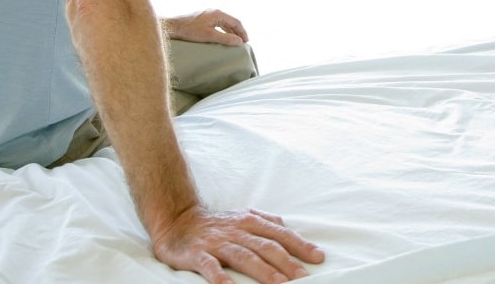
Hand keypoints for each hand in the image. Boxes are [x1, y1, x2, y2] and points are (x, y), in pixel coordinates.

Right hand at [151, 206, 324, 283]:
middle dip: (287, 263)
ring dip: (263, 271)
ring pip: (244, 256)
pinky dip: (220, 278)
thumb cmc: (216, 224)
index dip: (300, 245)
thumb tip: (287, 227)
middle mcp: (236, 231)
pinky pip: (210, 267)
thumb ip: (266, 221)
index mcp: (250, 221)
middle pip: (266, 247)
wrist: (176, 220)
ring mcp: (217, 243)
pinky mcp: (197, 254)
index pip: (280, 234)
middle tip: (303, 278)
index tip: (318, 258)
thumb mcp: (243, 216)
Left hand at [163, 9, 248, 45]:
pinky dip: (223, 30)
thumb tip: (239, 42)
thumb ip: (225, 38)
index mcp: (218, 14)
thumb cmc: (189, 31)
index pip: (236, 22)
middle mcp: (214, 11)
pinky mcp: (203, 17)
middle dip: (238, 32)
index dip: (242, 32)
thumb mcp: (209, 36)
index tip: (246, 42)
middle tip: (242, 43)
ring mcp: (208, 14)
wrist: (172, 26)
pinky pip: (218, 23)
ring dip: (231, 31)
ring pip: (224, 22)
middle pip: (231, 21)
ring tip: (235, 41)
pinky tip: (222, 36)